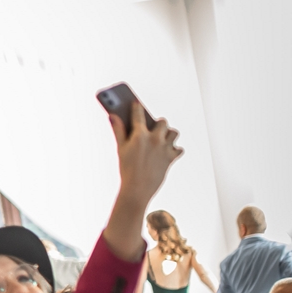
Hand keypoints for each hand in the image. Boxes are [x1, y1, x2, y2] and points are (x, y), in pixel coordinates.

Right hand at [105, 102, 181, 259]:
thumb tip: (112, 115)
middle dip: (158, 123)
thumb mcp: (120, 149)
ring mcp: (164, 148)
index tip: (136, 103)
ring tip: (162, 138)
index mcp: (140, 134)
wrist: (137, 189)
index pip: (139, 114)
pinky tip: (167, 151)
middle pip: (162, 122)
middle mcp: (155, 139)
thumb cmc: (126, 169)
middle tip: (152, 128)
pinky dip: (175, 149)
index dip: (137, 107)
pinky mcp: (171, 158)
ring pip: (174, 133)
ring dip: (169, 134)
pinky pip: (179, 149)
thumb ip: (118, 130)